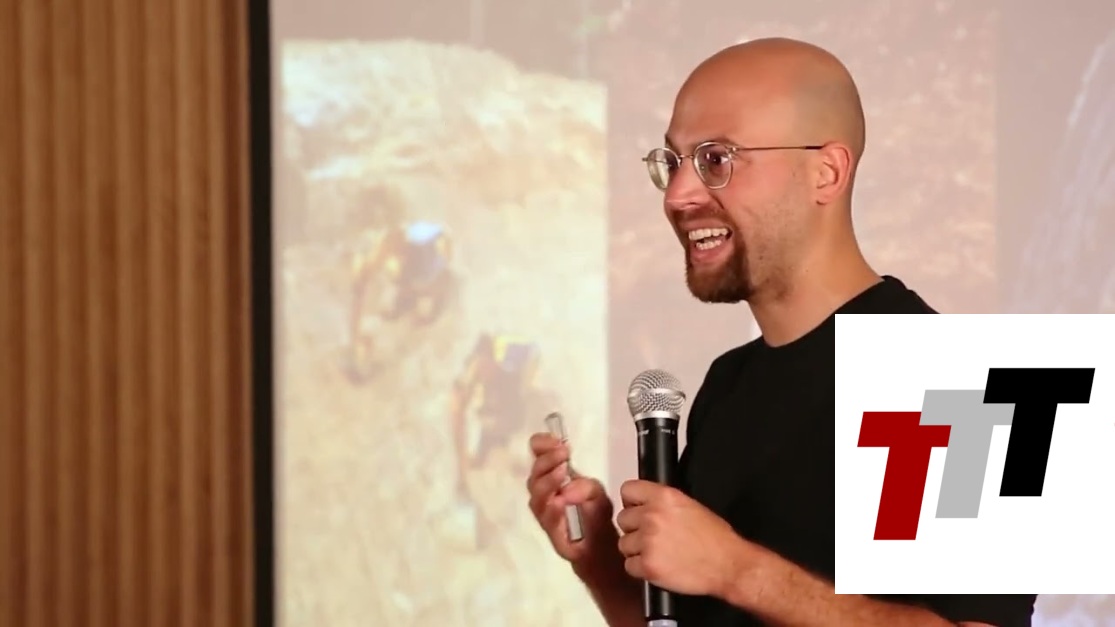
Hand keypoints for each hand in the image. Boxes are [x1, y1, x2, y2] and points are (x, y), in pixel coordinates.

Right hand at [526, 433, 617, 568]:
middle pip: (535, 475)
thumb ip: (585, 484)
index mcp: (554, 479)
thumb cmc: (597, 517)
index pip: (539, 457)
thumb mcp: (597, 493)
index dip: (541, 446)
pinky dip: (552, 509)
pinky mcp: (553, 534)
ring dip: (548, 482)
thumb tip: (568, 485)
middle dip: (547, 461)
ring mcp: (546, 515)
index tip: (554, 439)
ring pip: (537, 496)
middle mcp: (545, 495)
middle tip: (563, 453)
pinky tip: (559, 501)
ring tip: (562, 473)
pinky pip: (547, 520)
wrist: (603, 550)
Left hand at [615, 479, 753, 597]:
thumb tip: (644, 504)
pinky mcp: (648, 565)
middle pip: (622, 519)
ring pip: (623, 544)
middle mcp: (653, 516)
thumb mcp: (690, 506)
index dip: (631, 502)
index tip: (635, 509)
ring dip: (636, 550)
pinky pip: (629, 565)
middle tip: (650, 537)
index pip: (628, 490)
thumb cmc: (716, 540)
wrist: (728, 565)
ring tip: (658, 553)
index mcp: (664, 497)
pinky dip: (640, 569)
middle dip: (634, 529)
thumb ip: (663, 502)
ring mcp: (648, 541)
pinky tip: (658, 566)